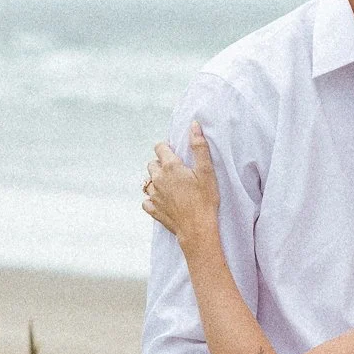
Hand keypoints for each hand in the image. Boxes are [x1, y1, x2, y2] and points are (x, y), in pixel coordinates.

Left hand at [141, 123, 219, 245]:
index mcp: (170, 167)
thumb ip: (199, 146)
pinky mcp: (154, 210)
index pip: (159, 147)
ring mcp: (154, 195)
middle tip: (176, 171)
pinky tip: (164, 201)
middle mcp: (158, 179)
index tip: (176, 153)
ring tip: (173, 187)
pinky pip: (147, 201)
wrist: (198, 228)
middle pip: (152, 164)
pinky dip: (153, 199)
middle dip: (161, 164)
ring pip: (149, 182)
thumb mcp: (206, 171)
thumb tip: (194, 125)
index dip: (167, 148)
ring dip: (157, 181)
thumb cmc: (205, 199)